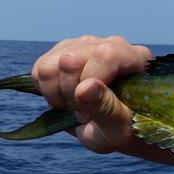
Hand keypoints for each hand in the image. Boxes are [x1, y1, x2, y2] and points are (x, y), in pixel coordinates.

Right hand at [32, 35, 150, 153]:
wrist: (114, 128)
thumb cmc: (125, 128)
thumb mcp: (119, 126)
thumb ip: (105, 107)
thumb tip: (84, 87)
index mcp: (134, 58)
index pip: (104, 55)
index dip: (90, 85)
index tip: (93, 111)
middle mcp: (110, 45)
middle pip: (70, 59)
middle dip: (70, 94)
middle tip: (84, 112)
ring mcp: (85, 46)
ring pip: (48, 65)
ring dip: (56, 94)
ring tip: (76, 106)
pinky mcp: (64, 53)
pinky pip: (39, 69)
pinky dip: (46, 91)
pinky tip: (65, 99)